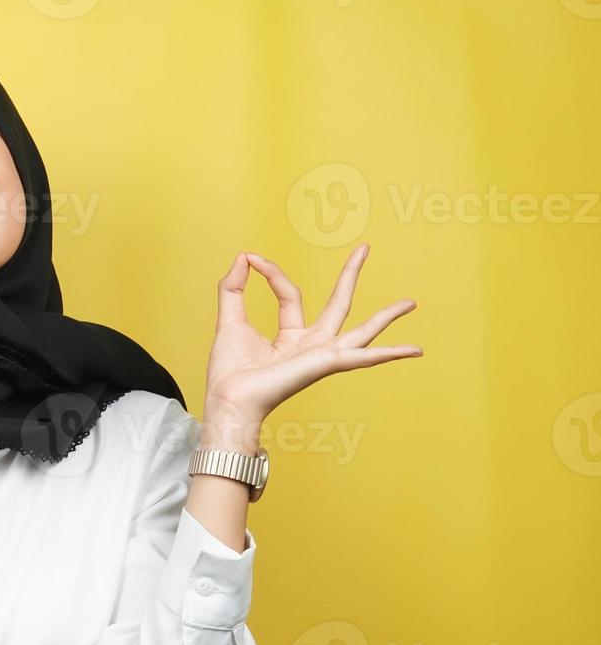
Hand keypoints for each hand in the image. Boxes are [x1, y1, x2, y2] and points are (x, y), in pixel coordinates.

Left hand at [205, 244, 422, 422]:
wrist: (228, 397)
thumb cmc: (229, 371)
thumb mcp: (230, 319)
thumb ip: (233, 288)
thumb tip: (244, 256)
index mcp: (290, 336)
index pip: (290, 293)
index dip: (271, 272)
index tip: (253, 257)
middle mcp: (311, 345)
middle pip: (338, 304)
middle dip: (350, 275)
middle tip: (365, 247)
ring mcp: (322, 355)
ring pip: (362, 331)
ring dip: (387, 316)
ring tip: (411, 302)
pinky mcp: (327, 363)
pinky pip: (364, 357)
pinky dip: (389, 354)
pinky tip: (414, 350)